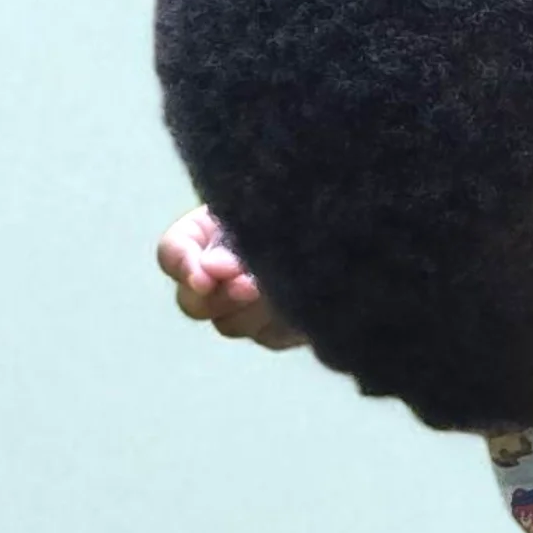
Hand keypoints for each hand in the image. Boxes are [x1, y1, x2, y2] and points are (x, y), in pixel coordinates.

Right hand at [156, 205, 306, 350]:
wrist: (359, 221)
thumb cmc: (311, 198)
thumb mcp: (270, 205)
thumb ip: (239, 232)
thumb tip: (213, 269)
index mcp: (206, 233)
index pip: (173, 251)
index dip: (182, 265)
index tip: (205, 276)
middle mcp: (218, 276)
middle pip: (192, 302)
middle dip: (219, 295)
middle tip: (248, 285)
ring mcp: (245, 308)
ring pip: (230, 324)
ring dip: (254, 308)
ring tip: (282, 287)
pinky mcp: (278, 329)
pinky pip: (270, 335)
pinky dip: (285, 319)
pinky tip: (307, 298)